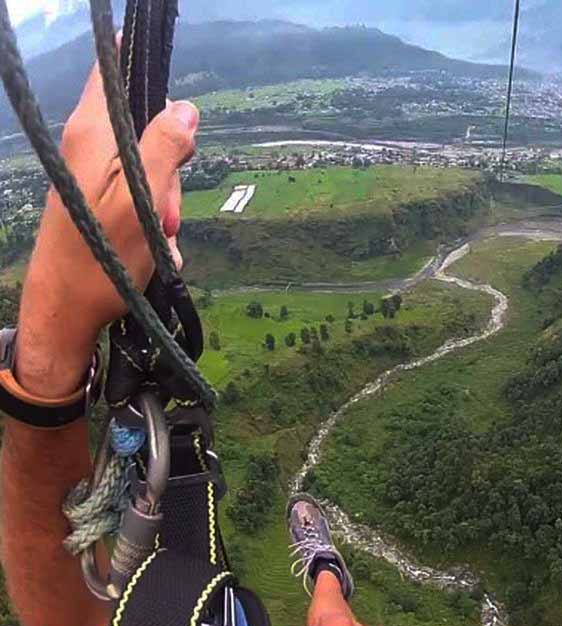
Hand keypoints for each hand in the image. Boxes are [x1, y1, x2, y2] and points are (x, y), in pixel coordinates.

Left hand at [15, 58, 198, 396]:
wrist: (65, 312)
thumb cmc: (101, 260)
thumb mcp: (142, 203)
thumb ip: (164, 149)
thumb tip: (185, 108)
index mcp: (93, 134)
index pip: (112, 69)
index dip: (143, 66)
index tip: (170, 83)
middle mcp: (90, 146)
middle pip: (150, 127)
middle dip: (173, 168)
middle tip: (168, 210)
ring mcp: (95, 173)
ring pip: (153, 166)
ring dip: (168, 203)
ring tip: (162, 238)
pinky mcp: (101, 198)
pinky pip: (144, 196)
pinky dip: (157, 221)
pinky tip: (156, 248)